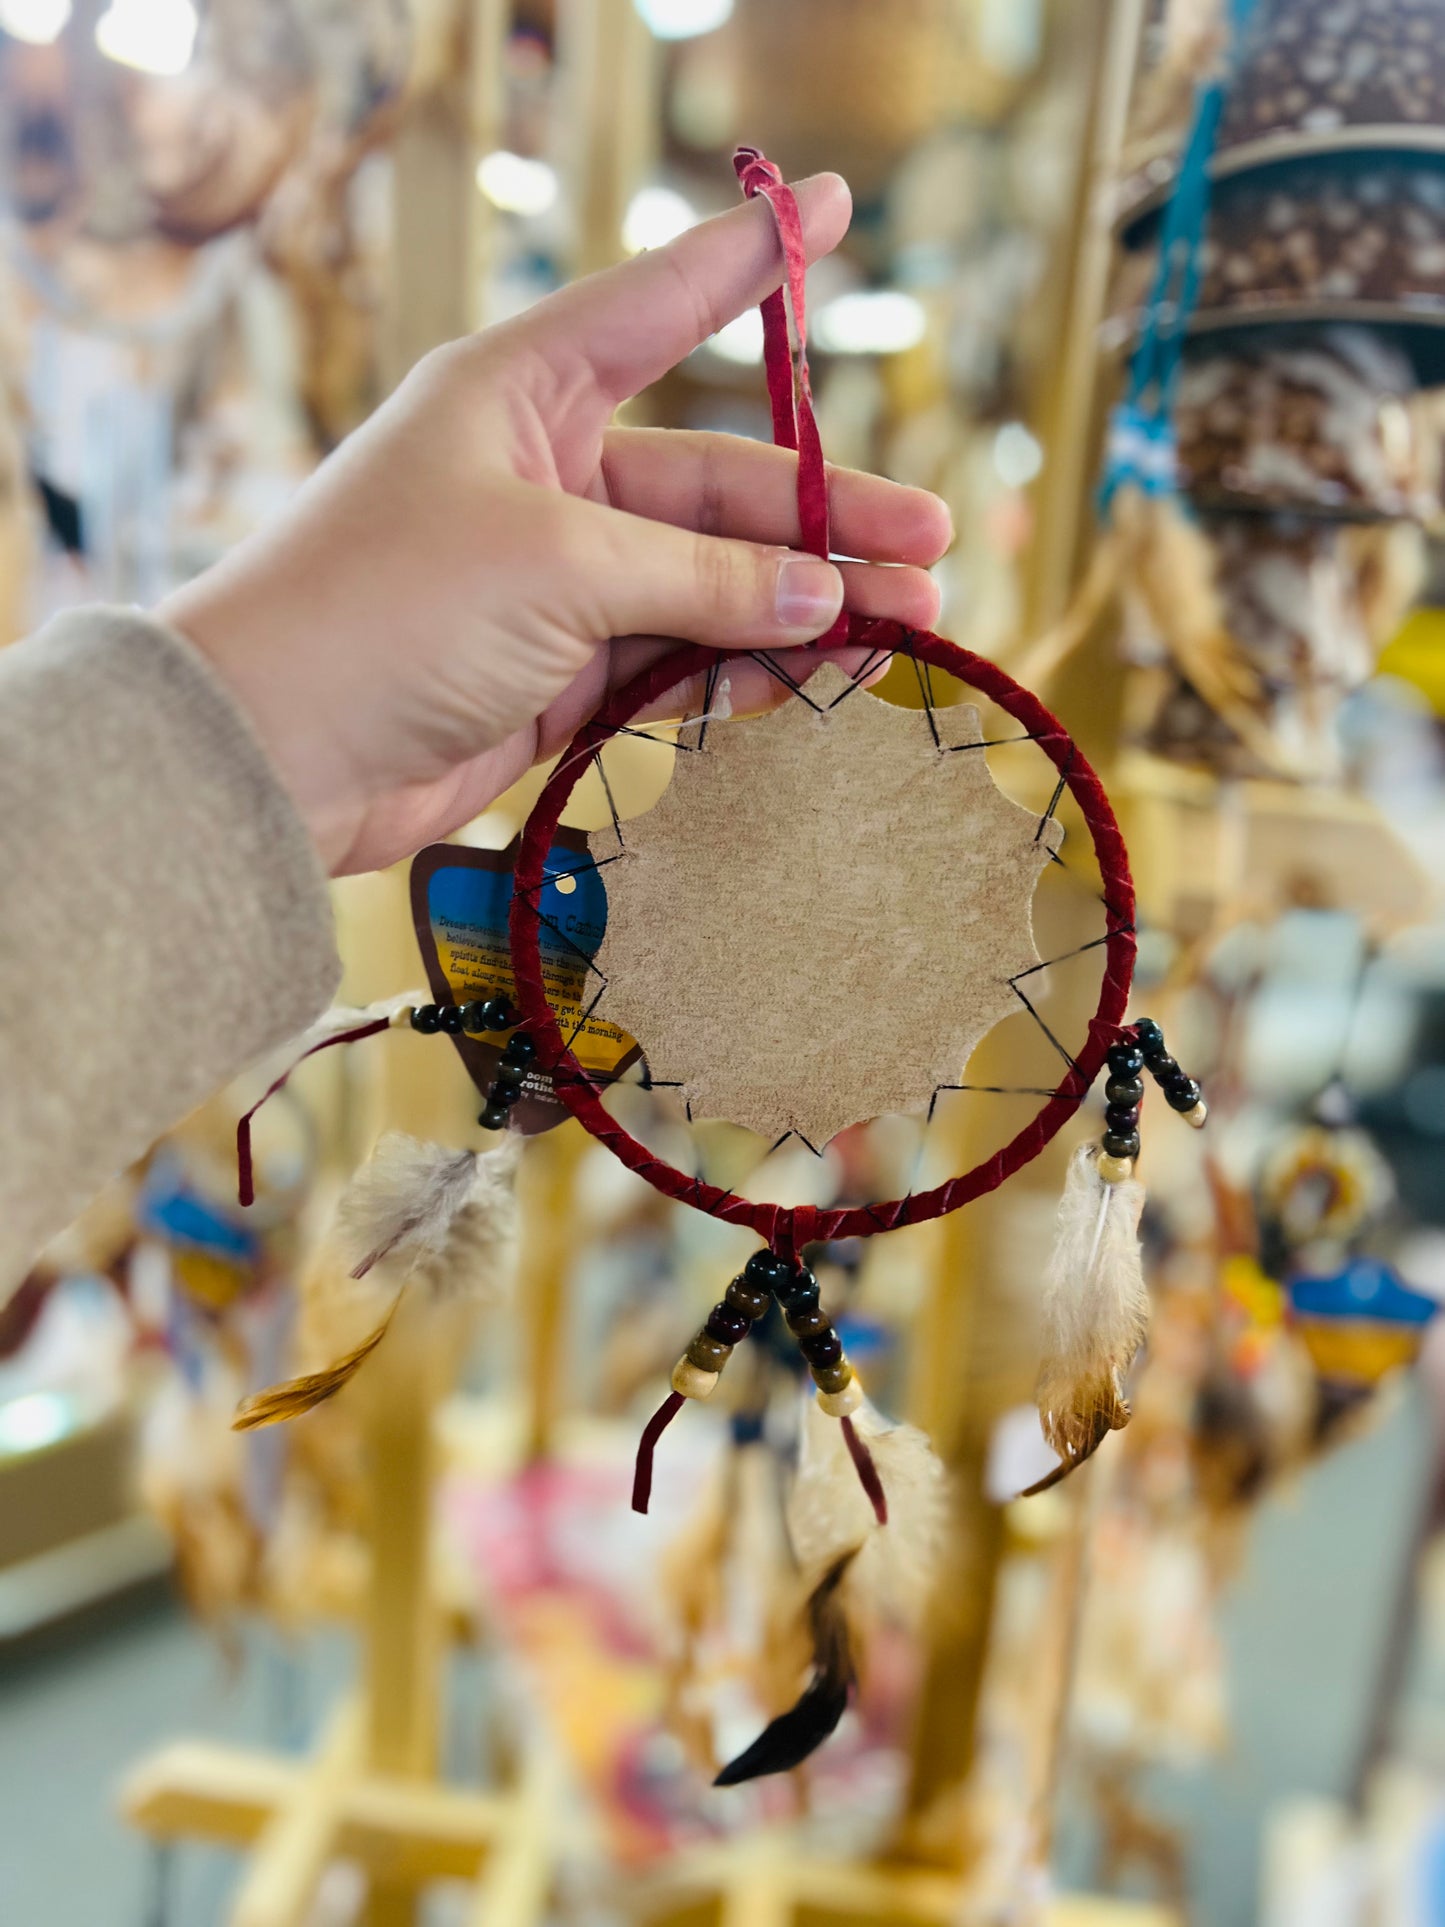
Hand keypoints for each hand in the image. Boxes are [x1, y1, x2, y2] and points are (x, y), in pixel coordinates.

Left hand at [162, 174, 950, 874]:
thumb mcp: (559, 566)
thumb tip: (828, 599)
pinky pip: (678, 660)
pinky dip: (745, 671)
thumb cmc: (388, 611)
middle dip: (827, 518)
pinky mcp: (560, 674)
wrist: (277, 756)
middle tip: (932, 547)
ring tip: (908, 625)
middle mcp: (546, 474)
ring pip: (711, 584)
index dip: (748, 259)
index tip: (832, 203)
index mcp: (524, 390)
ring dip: (804, 608)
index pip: (659, 304)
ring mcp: (557, 580)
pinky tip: (816, 679)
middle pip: (718, 485)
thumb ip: (703, 582)